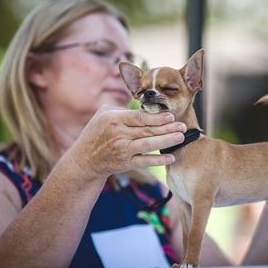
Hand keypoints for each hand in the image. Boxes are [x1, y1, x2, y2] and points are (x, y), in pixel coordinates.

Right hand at [64, 105, 186, 179]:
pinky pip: (145, 162)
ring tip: (181, 137)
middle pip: (147, 130)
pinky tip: (171, 157)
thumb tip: (144, 104)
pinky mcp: (125, 164)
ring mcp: (122, 150)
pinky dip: (158, 160)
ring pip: (148, 145)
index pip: (138, 117)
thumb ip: (122, 108)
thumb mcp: (103, 114)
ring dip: (166, 141)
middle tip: (183, 125)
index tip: (171, 115)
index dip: (156, 117)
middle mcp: (118, 135)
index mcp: (113, 120)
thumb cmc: (96, 133)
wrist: (84, 161)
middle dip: (168, 127)